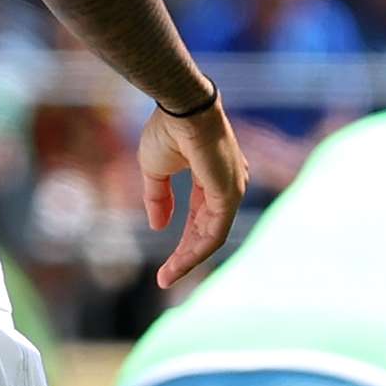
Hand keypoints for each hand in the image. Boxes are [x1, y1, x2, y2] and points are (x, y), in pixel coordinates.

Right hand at [139, 100, 247, 290]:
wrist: (179, 108)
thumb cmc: (167, 130)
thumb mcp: (154, 170)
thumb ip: (158, 199)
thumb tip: (158, 226)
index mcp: (210, 178)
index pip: (198, 218)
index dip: (181, 241)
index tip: (164, 264)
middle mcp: (226, 186)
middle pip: (206, 232)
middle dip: (185, 256)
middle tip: (165, 278)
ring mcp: (231, 190)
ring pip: (211, 237)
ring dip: (189, 259)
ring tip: (167, 277)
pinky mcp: (229, 194)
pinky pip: (215, 233)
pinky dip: (197, 251)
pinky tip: (180, 263)